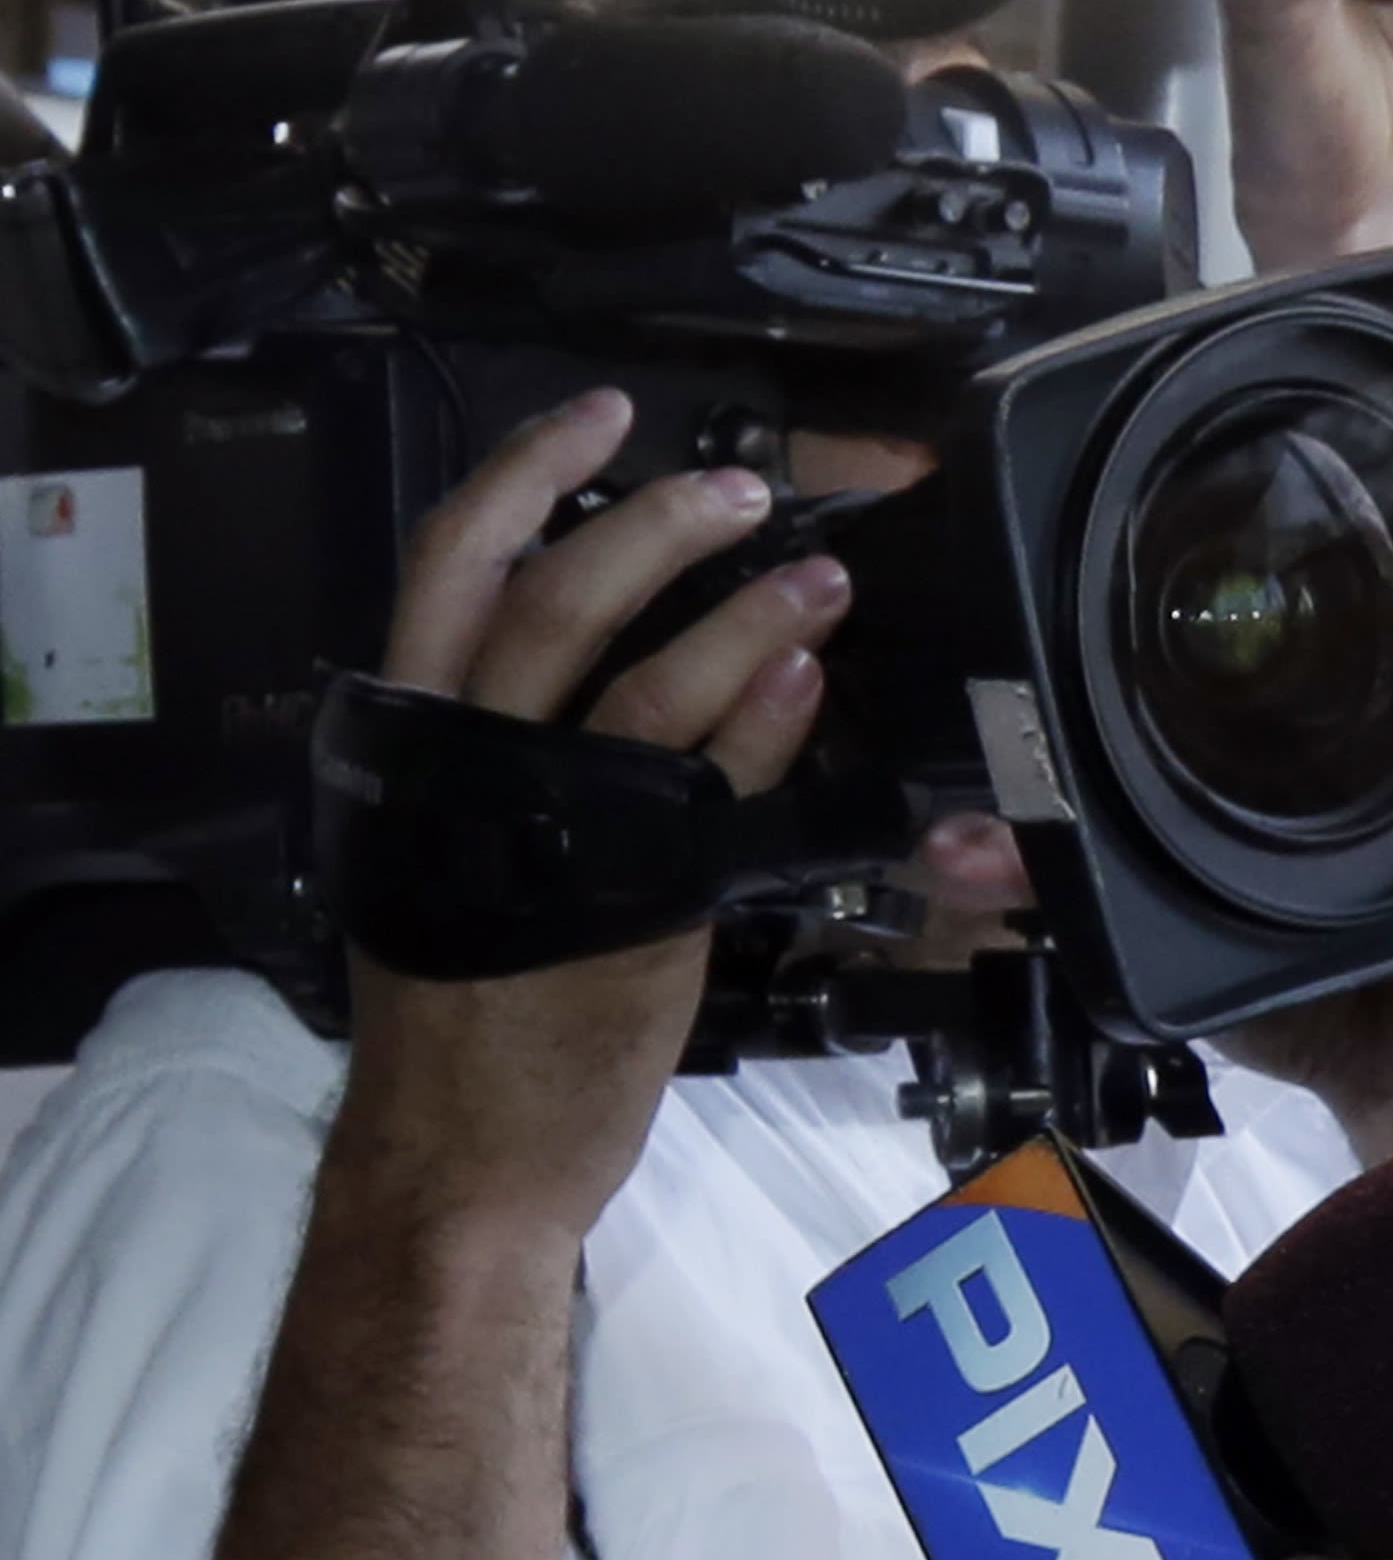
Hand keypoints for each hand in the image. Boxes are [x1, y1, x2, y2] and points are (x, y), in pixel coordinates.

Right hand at [340, 388, 862, 1236]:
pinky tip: (810, 676)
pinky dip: (768, 717)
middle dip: (656, 521)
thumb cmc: (464, 997)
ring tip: (818, 575)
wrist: (465, 1147)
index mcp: (407, 742)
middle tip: (741, 486)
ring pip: (645, 683)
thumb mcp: (452, 839)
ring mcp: (550, 831)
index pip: (449, 567)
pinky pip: (712, 784)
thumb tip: (612, 627)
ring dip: (746, 613)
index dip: (527, 472)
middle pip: (552, 599)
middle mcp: (463, 771)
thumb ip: (506, 739)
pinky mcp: (637, 897)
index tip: (603, 412)